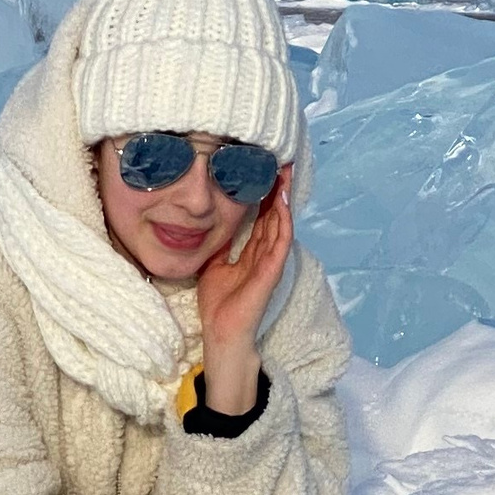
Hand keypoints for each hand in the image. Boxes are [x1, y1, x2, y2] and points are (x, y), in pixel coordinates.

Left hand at [194, 168, 293, 415]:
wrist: (221, 333)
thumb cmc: (219, 304)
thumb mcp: (214, 265)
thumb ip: (219, 246)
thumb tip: (210, 225)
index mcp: (251, 252)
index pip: (261, 217)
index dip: (263, 194)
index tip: (263, 170)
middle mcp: (264, 253)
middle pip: (274, 215)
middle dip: (277, 189)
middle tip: (280, 161)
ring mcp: (270, 262)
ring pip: (281, 223)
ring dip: (284, 198)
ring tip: (285, 173)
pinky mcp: (271, 272)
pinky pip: (280, 243)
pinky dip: (283, 222)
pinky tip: (282, 203)